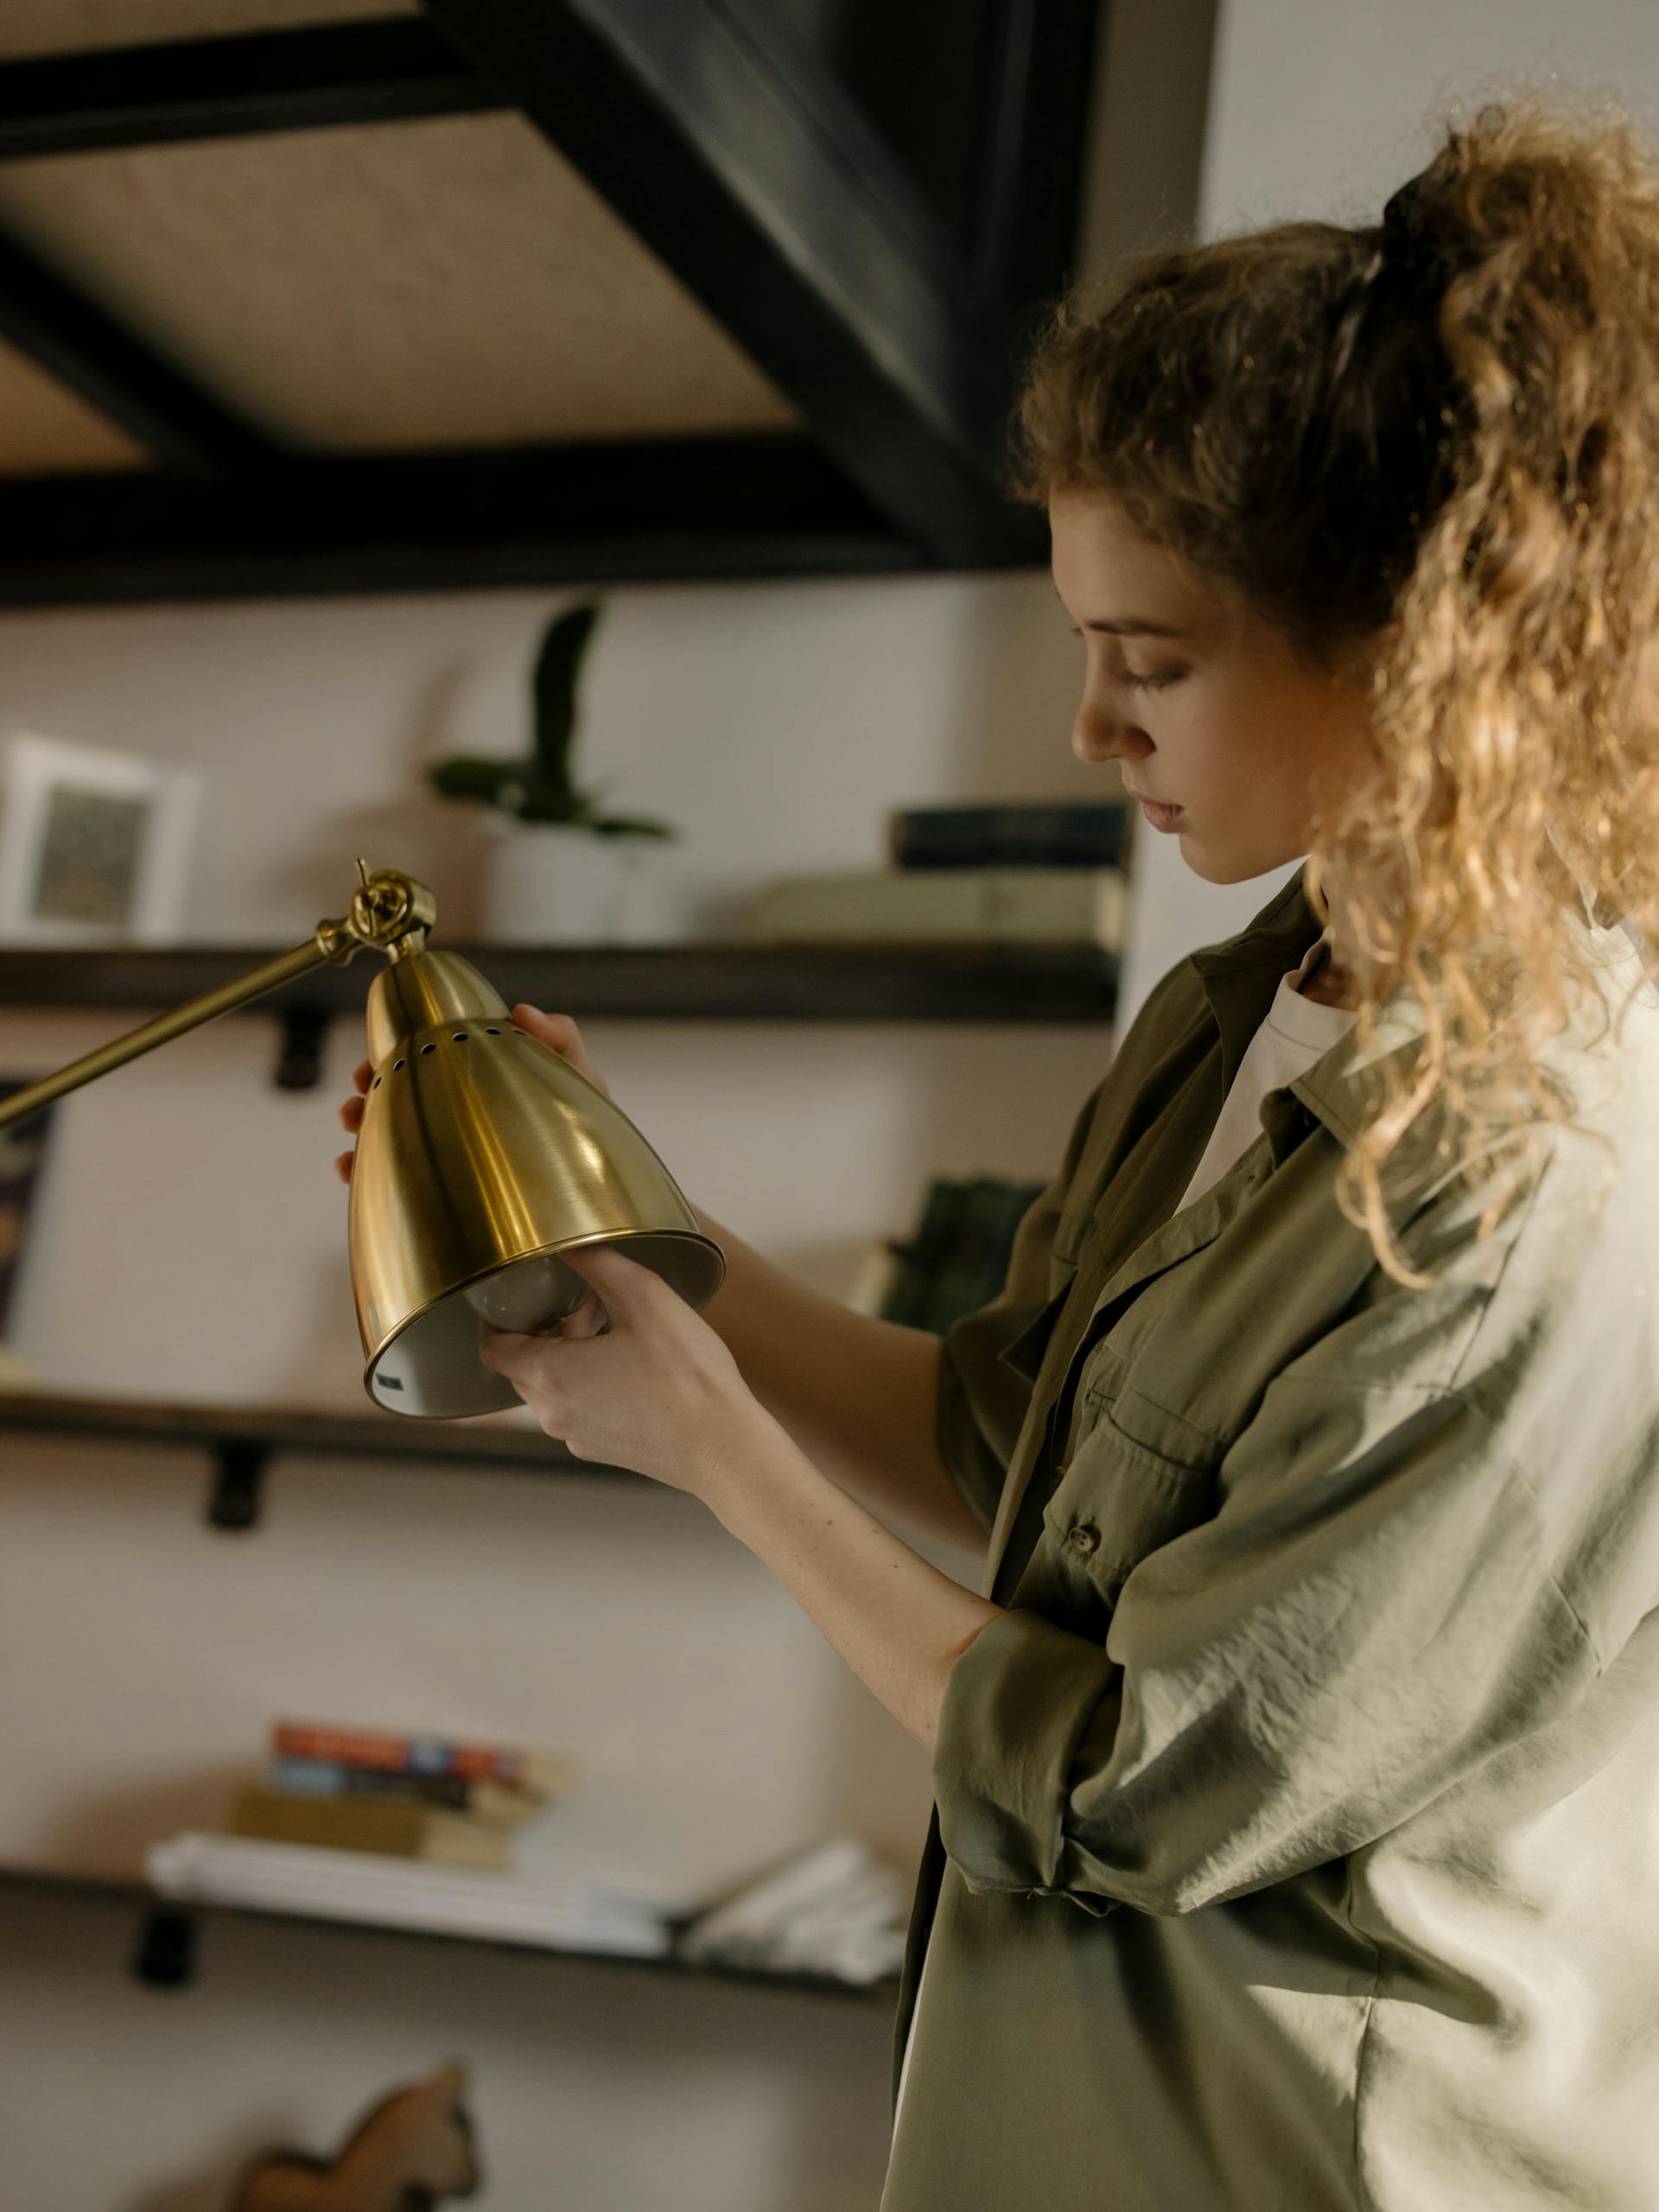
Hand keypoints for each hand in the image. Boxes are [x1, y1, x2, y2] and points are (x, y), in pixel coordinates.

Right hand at [334, 1005, 611, 1183]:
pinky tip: (350, 1168)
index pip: (434, 1054)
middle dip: (373, 1086)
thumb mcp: (581, 1082)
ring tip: (351, 1126)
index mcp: (485, 1080)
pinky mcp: (442, 1193)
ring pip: (392, 1130)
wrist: (590, 1207)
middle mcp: (461, 1114)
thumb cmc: (587, 1138)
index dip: (404, 1048)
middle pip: (404, 1090)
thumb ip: (561, 1041)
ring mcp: (449, 1153)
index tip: (381, 1052)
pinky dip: (366, 1169)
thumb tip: (522, 1011)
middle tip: (359, 1087)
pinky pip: (395, 1178)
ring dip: (364, 1123)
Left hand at [477, 1243, 765, 1502]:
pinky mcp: (603, 1449)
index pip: (492, 1347)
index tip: (519, 1296)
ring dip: (569, 1354)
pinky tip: (633, 1367)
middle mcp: (553, 1412)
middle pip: (522, 1364)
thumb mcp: (644, 1298)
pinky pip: (579, 1408)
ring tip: (616, 1329)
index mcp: (550, 1374)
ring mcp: (577, 1436)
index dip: (498, 1317)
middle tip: (586, 1304)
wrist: (723, 1448)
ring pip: (552, 1387)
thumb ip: (597, 1263)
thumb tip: (568, 1242)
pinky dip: (589, 1383)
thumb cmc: (686, 1378)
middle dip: (545, 1329)